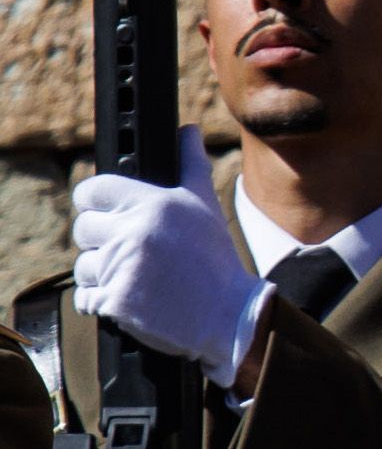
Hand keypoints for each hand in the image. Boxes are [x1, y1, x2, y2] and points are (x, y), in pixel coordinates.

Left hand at [69, 124, 265, 388]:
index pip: (91, 191)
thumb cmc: (216, 261)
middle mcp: (136, 231)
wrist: (231, 317)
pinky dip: (103, 303)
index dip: (94, 204)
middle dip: (101, 243)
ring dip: (102, 275)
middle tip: (129, 253)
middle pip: (83, 229)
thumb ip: (191, 165)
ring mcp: (123, 267)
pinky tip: (132, 300)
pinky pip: (86, 298)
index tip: (106, 215)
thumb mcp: (206, 207)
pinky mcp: (116, 300)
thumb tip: (188, 131)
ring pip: (83, 266)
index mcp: (154, 204)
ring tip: (136, 280)